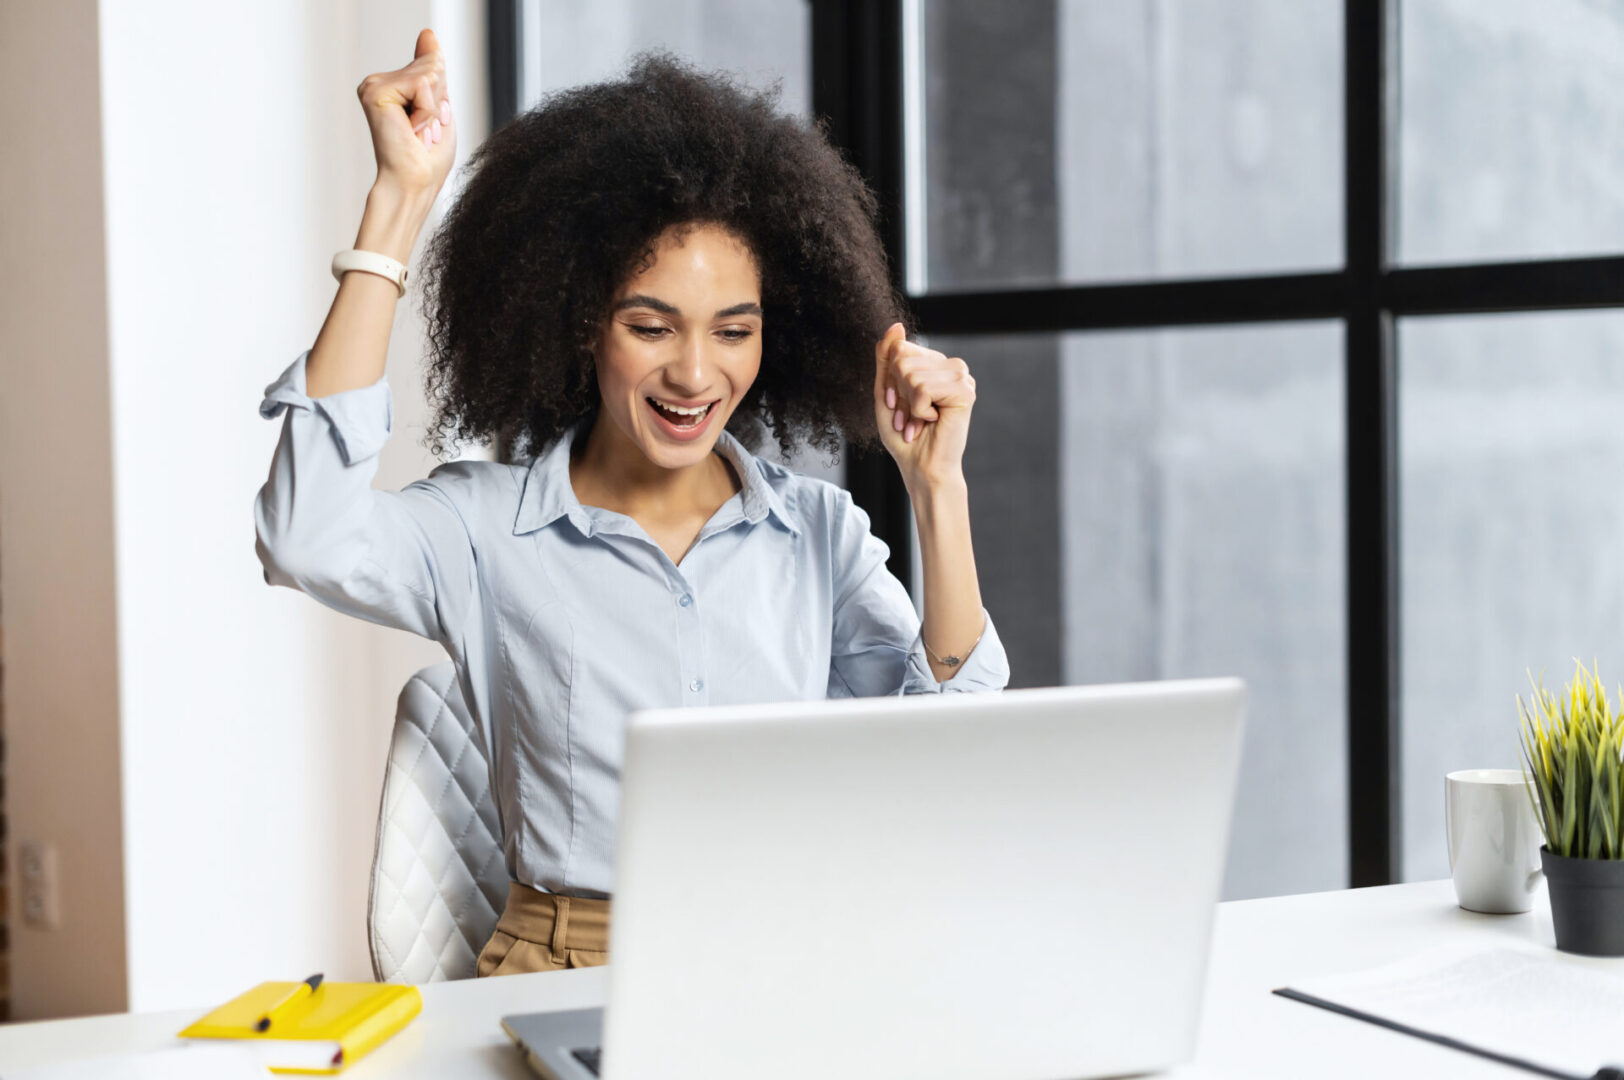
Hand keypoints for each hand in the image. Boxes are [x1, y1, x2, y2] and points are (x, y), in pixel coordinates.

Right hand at [356, 28, 456, 200]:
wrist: (413, 184)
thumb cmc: (427, 158)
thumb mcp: (440, 107)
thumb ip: (434, 71)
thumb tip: (427, 34)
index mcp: (392, 86)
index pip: (433, 68)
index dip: (441, 99)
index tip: (424, 128)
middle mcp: (378, 82)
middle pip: (432, 68)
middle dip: (439, 104)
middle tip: (422, 132)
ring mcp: (374, 85)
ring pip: (428, 75)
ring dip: (433, 111)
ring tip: (417, 133)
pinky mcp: (376, 91)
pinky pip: (421, 86)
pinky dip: (427, 113)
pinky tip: (412, 131)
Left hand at [872, 322, 975, 492]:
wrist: (921, 467)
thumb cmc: (904, 435)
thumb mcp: (886, 392)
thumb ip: (887, 358)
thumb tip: (897, 325)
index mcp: (934, 363)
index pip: (900, 349)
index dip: (891, 381)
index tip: (898, 405)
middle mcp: (951, 366)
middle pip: (903, 360)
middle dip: (899, 394)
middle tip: (911, 417)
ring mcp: (961, 376)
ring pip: (911, 373)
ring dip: (909, 405)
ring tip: (921, 421)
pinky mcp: (965, 391)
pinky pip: (924, 388)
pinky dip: (919, 411)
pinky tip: (933, 421)